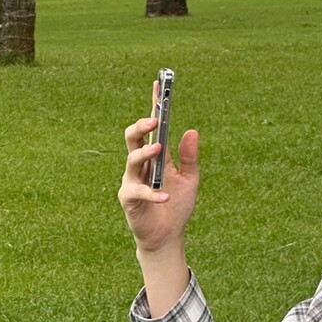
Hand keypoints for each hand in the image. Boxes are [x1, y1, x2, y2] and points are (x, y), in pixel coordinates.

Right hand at [119, 114, 199, 255]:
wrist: (168, 236)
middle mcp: (141, 165)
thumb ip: (190, 158)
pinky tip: (166, 196)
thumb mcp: (190, 180)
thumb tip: (192, 131)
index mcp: (156, 156)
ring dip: (144, 153)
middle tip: (154, 121)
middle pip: (133, 138)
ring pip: (131, 159)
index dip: (154, 106)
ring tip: (158, 150)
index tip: (159, 85)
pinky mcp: (129, 199)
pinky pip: (138, 192)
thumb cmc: (177, 206)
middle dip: (142, 127)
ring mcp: (132, 180)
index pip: (153, 128)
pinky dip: (153, 193)